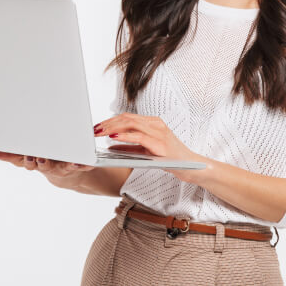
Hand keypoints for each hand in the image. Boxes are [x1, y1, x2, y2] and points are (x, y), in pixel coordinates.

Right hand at [0, 150, 94, 186]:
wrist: (68, 176)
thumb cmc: (45, 161)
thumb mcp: (25, 158)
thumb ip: (8, 155)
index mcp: (34, 161)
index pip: (26, 161)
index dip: (26, 160)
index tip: (27, 156)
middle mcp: (48, 165)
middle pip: (43, 165)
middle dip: (41, 162)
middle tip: (40, 158)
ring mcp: (62, 167)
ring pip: (62, 167)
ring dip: (66, 165)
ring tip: (70, 162)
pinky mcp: (76, 166)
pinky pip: (81, 165)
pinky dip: (85, 164)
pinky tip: (88, 162)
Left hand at [93, 113, 209, 183]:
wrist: (193, 168)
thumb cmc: (171, 159)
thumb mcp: (146, 151)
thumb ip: (130, 147)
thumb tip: (111, 145)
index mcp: (152, 123)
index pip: (126, 117)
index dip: (109, 121)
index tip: (95, 127)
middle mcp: (156, 124)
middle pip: (126, 118)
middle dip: (107, 123)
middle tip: (92, 130)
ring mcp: (159, 132)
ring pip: (130, 124)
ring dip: (111, 127)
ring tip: (98, 132)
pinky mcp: (161, 143)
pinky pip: (139, 136)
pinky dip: (124, 136)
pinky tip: (113, 138)